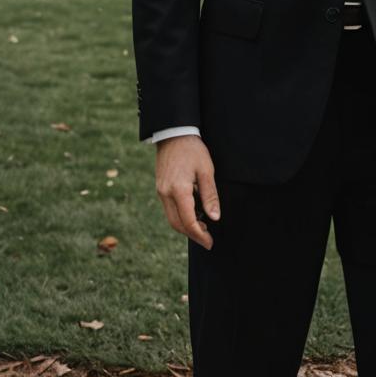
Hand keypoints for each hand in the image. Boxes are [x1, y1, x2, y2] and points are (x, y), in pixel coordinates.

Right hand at [155, 134, 220, 249]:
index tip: (210, 242)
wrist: (173, 133)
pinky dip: (181, 216)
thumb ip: (210, 195)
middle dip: (192, 234)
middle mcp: (166, 193)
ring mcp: (160, 191)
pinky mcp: (160, 187)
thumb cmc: (192, 150)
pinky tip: (193, 213)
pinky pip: (169, 208)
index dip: (200, 235)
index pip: (188, 221)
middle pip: (177, 224)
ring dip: (186, 226)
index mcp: (178, 190)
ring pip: (171, 218)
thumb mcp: (206, 170)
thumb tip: (215, 217)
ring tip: (203, 227)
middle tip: (207, 239)